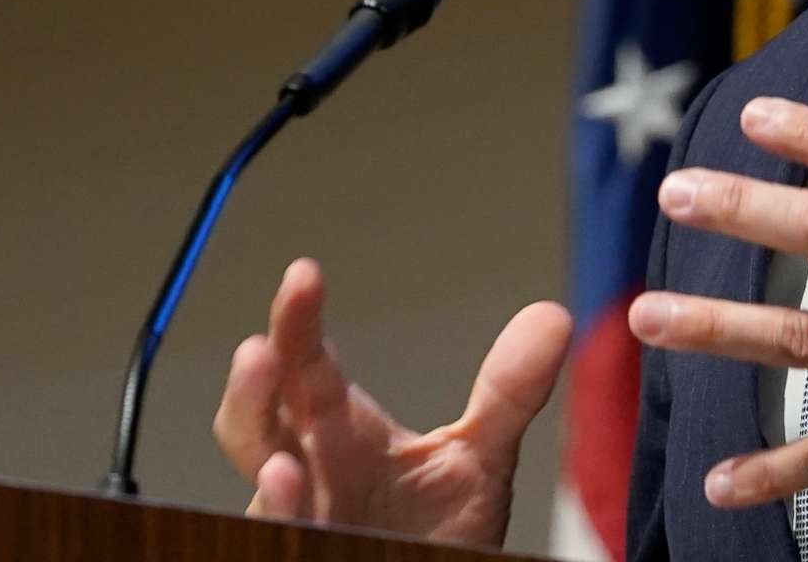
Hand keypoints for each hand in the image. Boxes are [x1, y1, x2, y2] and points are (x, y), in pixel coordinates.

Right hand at [212, 256, 572, 545]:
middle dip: (254, 385)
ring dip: (259, 467)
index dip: (296, 319)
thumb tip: (553, 316)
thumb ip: (507, 393)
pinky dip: (283, 518)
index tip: (304, 274)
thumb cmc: (436, 530)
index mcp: (337, 426)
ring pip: (258, 481)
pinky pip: (280, 535)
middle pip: (257, 415)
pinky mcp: (306, 552)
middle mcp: (307, 465)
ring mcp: (302, 516)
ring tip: (278, 453)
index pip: (303, 359)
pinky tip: (288, 490)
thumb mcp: (479, 458)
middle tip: (260, 349)